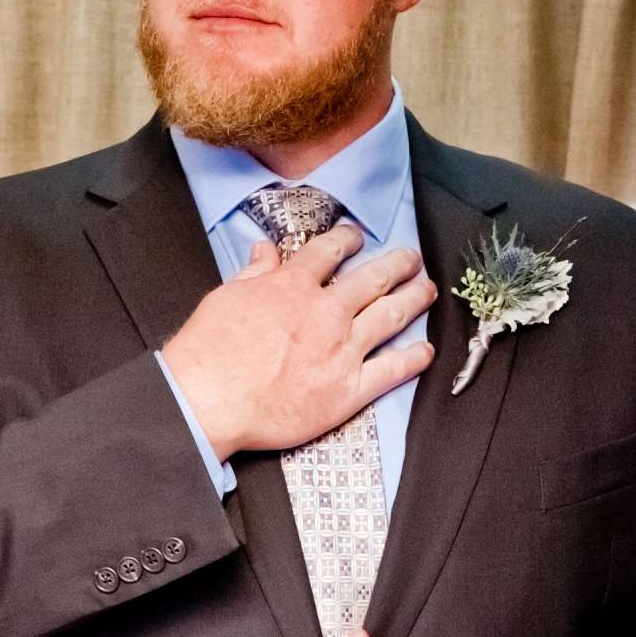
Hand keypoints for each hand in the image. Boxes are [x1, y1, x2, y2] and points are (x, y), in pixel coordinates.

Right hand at [161, 226, 434, 460]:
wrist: (208, 399)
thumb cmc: (209, 351)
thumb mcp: (226, 296)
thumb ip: (253, 272)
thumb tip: (265, 249)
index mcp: (292, 286)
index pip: (329, 252)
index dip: (347, 239)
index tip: (356, 237)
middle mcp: (325, 313)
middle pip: (372, 279)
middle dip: (396, 264)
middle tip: (411, 258)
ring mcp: (341, 351)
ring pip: (390, 316)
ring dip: (414, 299)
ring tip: (427, 289)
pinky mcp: (348, 390)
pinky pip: (391, 371)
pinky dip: (413, 359)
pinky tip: (426, 350)